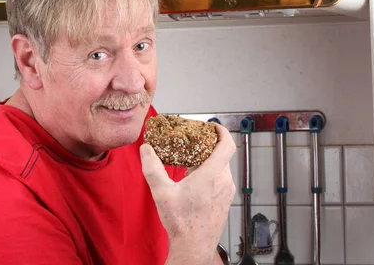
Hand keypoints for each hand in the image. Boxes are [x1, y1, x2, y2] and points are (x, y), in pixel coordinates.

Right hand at [140, 123, 236, 264]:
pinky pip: (222, 178)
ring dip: (209, 161)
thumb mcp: (161, 192)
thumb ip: (152, 168)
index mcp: (211, 175)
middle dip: (209, 146)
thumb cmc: (182, 223)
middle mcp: (223, 181)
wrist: (194, 247)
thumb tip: (146, 150)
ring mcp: (227, 192)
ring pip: (222, 167)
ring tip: (191, 163)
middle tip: (194, 142)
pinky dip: (211, 173)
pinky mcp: (226, 200)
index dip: (222, 131)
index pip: (227, 145)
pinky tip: (194, 181)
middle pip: (222, 154)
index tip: (213, 126)